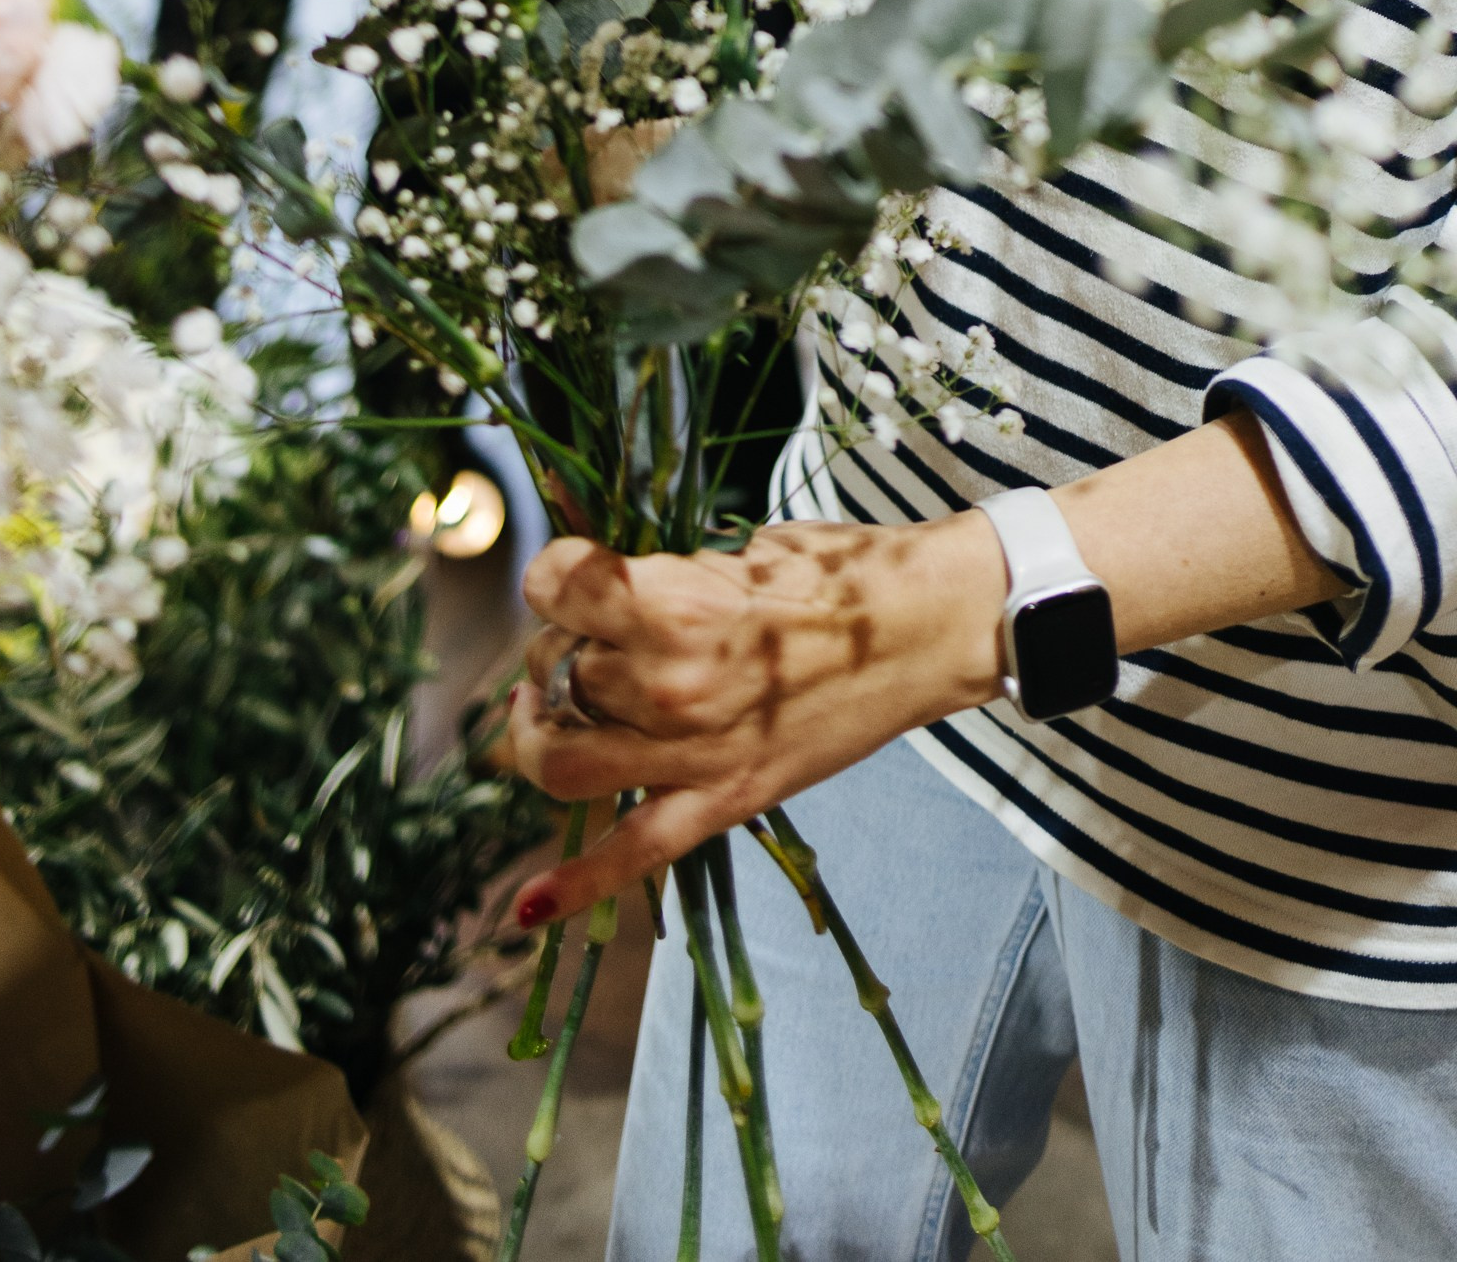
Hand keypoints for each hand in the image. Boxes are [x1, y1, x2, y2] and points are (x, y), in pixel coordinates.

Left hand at [500, 417, 1339, 926]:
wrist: (935, 628)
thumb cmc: (848, 571)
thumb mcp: (752, 547)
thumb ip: (673, 574)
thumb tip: (610, 584)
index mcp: (681, 602)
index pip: (556, 586)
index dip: (553, 572)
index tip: (571, 569)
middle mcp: (671, 682)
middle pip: (553, 672)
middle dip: (556, 647)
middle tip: (586, 634)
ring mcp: (694, 752)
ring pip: (557, 764)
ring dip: (537, 737)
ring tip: (548, 716)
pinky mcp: (725, 801)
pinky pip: (631, 856)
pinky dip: (573, 888)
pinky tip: (521, 907)